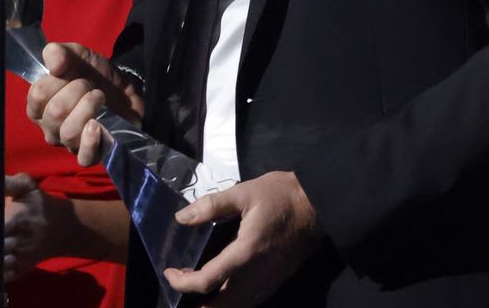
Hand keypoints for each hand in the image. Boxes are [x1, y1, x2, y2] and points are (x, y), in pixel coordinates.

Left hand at [0, 173, 60, 289]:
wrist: (60, 227)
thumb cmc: (38, 203)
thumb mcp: (28, 187)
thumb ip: (11, 182)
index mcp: (19, 217)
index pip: (2, 229)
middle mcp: (21, 238)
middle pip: (0, 251)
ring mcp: (22, 255)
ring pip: (2, 266)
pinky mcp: (23, 267)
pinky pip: (7, 276)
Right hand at [27, 43, 143, 165]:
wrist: (125, 91)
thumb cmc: (95, 76)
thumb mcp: (78, 56)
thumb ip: (59, 52)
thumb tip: (53, 64)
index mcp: (41, 106)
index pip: (37, 95)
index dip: (56, 80)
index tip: (71, 74)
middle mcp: (50, 128)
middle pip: (54, 112)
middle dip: (77, 90)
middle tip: (89, 85)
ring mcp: (69, 144)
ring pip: (69, 132)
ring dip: (89, 107)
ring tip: (99, 98)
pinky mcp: (90, 155)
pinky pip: (83, 157)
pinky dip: (90, 140)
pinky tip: (98, 125)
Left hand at [165, 171, 323, 306]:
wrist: (318, 206)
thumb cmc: (281, 195)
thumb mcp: (244, 192)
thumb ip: (211, 206)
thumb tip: (182, 217)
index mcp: (246, 252)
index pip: (208, 281)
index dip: (184, 283)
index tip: (170, 273)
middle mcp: (256, 275)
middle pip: (221, 307)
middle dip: (197, 305)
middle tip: (180, 284)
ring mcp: (267, 282)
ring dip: (214, 306)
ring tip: (196, 290)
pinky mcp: (275, 282)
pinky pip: (248, 302)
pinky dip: (230, 303)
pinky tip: (221, 289)